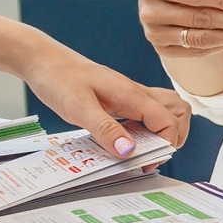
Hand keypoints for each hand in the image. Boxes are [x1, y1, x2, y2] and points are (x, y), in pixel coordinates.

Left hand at [20, 42, 192, 156]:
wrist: (43, 60)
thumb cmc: (58, 77)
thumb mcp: (78, 107)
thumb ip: (105, 129)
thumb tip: (128, 151)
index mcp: (131, 95)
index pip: (169, 120)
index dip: (166, 144)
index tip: (147, 162)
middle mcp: (136, 93)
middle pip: (179, 111)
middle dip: (175, 137)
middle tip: (152, 156)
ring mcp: (130, 95)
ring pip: (166, 109)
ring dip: (164, 131)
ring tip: (144, 150)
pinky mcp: (120, 98)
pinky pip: (146, 112)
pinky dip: (147, 128)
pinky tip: (127, 139)